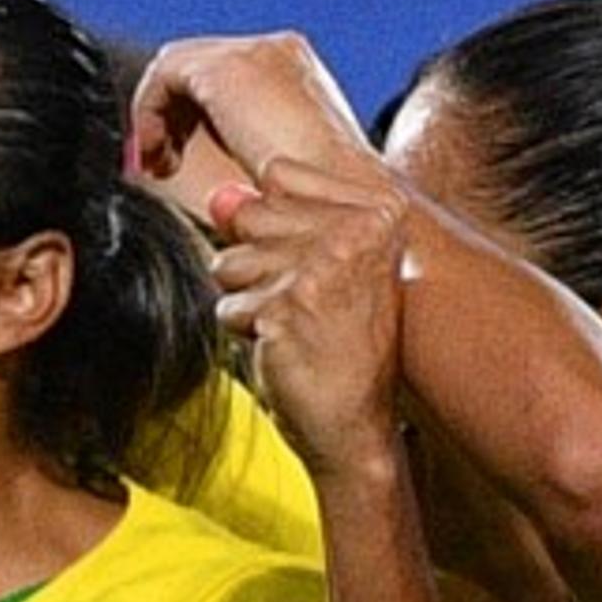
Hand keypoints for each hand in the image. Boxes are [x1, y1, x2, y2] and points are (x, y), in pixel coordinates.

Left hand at [128, 33, 371, 216]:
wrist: (349, 207)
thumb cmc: (317, 210)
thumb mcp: (272, 174)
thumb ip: (233, 156)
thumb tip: (174, 164)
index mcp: (299, 72)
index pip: (229, 76)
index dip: (194, 116)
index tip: (178, 161)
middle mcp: (282, 51)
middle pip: (202, 64)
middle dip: (174, 112)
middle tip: (161, 162)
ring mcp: (258, 53)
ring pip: (181, 66)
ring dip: (158, 114)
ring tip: (157, 162)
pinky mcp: (231, 68)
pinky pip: (168, 73)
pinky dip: (150, 111)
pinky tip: (155, 154)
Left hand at [212, 158, 409, 473]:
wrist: (357, 427)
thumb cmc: (344, 349)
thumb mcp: (320, 267)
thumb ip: (270, 218)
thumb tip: (221, 195)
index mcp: (379, 212)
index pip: (279, 174)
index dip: (278, 225)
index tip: (317, 268)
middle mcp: (357, 232)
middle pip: (249, 216)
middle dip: (258, 264)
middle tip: (305, 304)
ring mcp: (321, 267)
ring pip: (230, 261)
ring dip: (249, 300)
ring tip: (295, 326)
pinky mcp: (285, 305)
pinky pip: (228, 306)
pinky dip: (245, 333)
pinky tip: (286, 349)